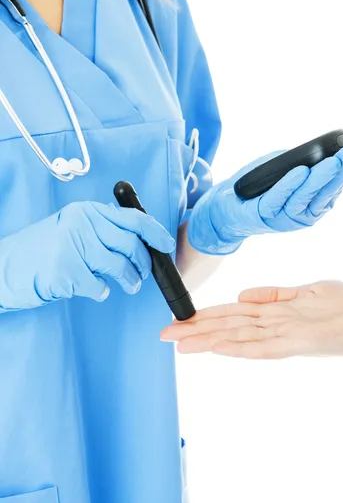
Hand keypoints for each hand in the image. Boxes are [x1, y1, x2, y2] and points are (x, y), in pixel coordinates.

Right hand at [0, 201, 174, 310]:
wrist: (6, 266)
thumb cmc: (43, 250)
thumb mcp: (73, 228)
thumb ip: (102, 230)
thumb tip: (140, 242)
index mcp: (88, 211)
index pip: (133, 219)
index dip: (156, 233)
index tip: (167, 246)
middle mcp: (82, 223)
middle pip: (131, 245)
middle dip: (144, 264)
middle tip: (143, 275)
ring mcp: (74, 246)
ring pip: (119, 266)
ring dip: (129, 280)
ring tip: (128, 285)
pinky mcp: (67, 270)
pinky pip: (99, 286)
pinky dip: (101, 291)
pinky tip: (93, 288)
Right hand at [161, 281, 342, 361]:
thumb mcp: (308, 290)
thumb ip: (274, 294)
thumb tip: (241, 293)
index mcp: (275, 313)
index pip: (232, 314)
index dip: (204, 316)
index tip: (180, 319)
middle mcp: (274, 326)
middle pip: (227, 327)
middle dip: (195, 331)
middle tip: (163, 335)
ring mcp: (284, 335)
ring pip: (238, 336)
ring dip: (207, 340)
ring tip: (179, 342)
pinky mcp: (299, 341)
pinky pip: (264, 346)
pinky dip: (239, 347)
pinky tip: (217, 348)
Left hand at [188, 145, 342, 254]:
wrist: (222, 207)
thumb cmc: (255, 187)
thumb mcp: (284, 170)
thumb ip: (303, 163)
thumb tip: (323, 150)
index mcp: (310, 205)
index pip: (335, 188)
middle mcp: (301, 215)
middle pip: (325, 195)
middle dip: (341, 173)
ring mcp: (282, 218)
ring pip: (305, 199)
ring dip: (321, 179)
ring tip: (334, 161)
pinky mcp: (261, 215)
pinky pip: (278, 199)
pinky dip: (290, 186)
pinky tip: (301, 172)